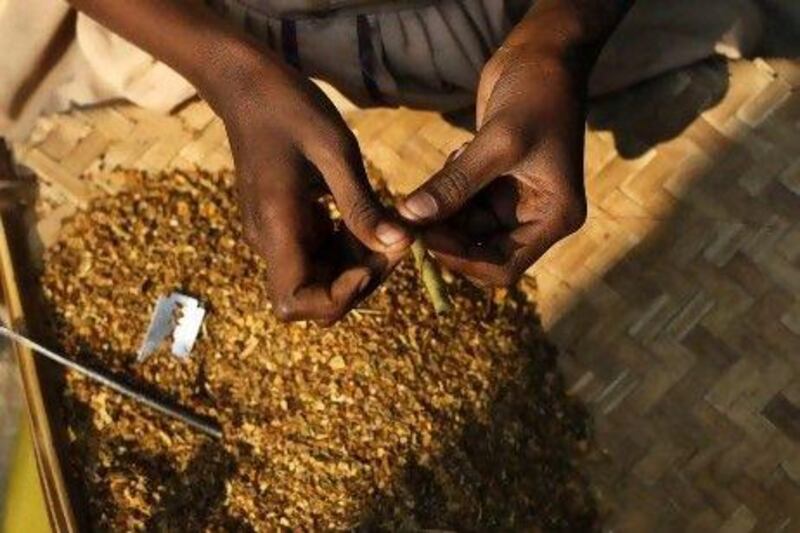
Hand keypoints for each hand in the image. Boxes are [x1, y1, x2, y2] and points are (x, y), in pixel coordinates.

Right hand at [214, 61, 411, 322]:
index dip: (338, 298)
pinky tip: (371, 216)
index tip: (371, 261)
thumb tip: (397, 245)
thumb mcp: (334, 151)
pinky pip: (321, 253)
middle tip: (397, 239)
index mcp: (275, 228)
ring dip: (360, 262)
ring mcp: (276, 234)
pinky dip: (350, 245)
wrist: (247, 85)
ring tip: (390, 225)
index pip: (296, 303)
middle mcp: (270, 240)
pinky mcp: (286, 223)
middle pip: (315, 295)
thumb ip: (362, 206)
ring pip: (321, 277)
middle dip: (361, 279)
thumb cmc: (289, 108)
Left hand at [397, 44, 587, 287]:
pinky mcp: (495, 179)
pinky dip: (447, 186)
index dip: (462, 261)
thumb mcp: (499, 142)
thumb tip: (410, 217)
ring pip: (465, 224)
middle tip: (410, 211)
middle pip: (480, 249)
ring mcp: (515, 198)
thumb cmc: (537, 95)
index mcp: (554, 217)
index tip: (424, 238)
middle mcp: (537, 215)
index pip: (503, 267)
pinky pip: (461, 200)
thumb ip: (455, 184)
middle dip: (445, 233)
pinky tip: (457, 153)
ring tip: (443, 169)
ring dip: (442, 207)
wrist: (544, 53)